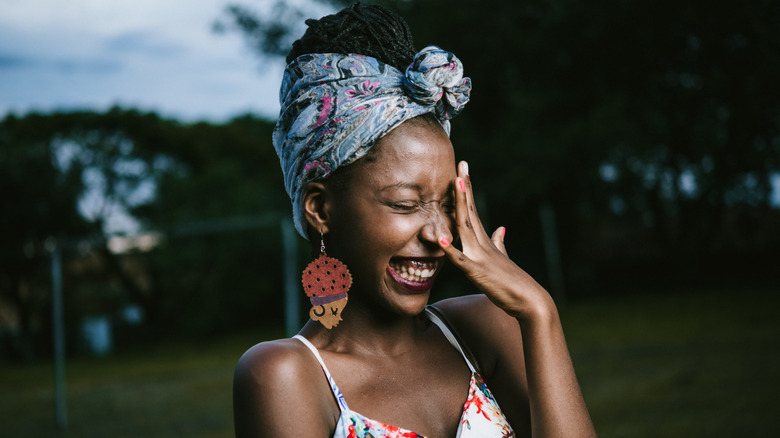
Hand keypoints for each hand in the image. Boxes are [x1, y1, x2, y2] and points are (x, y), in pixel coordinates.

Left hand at [439, 161, 554, 322]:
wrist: (530, 301)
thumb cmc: (514, 283)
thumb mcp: (503, 259)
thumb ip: (499, 244)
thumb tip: (500, 229)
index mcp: (486, 241)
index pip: (473, 211)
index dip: (467, 191)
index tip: (462, 170)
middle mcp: (483, 244)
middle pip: (470, 211)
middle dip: (464, 187)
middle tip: (461, 164)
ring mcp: (481, 257)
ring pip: (466, 227)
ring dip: (460, 205)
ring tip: (455, 184)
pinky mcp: (478, 273)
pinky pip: (461, 260)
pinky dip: (450, 249)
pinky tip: (440, 238)